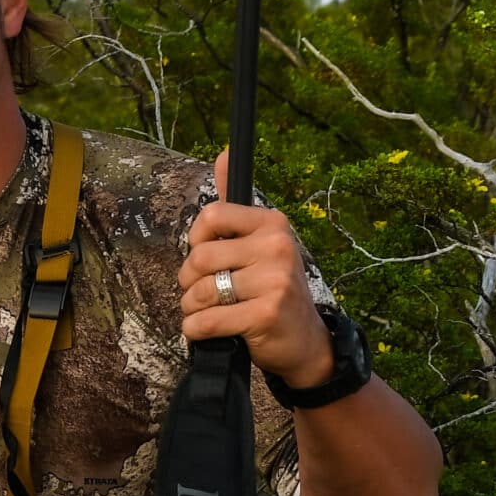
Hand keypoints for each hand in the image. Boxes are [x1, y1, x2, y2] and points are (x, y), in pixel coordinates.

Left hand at [178, 148, 334, 389]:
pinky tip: (205, 331)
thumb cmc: (273, 289)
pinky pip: (207, 321)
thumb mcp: (260, 243)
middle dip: (189, 281)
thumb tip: (223, 152)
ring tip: (208, 312)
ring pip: (200, 291)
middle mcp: (277, 246)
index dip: (195, 240)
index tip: (206, 257)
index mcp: (272, 223)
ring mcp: (274, 281)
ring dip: (192, 308)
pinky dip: (196, 330)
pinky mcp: (266, 314)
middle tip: (202, 293)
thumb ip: (233, 204)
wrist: (306, 342)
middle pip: (200, 258)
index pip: (211, 216)